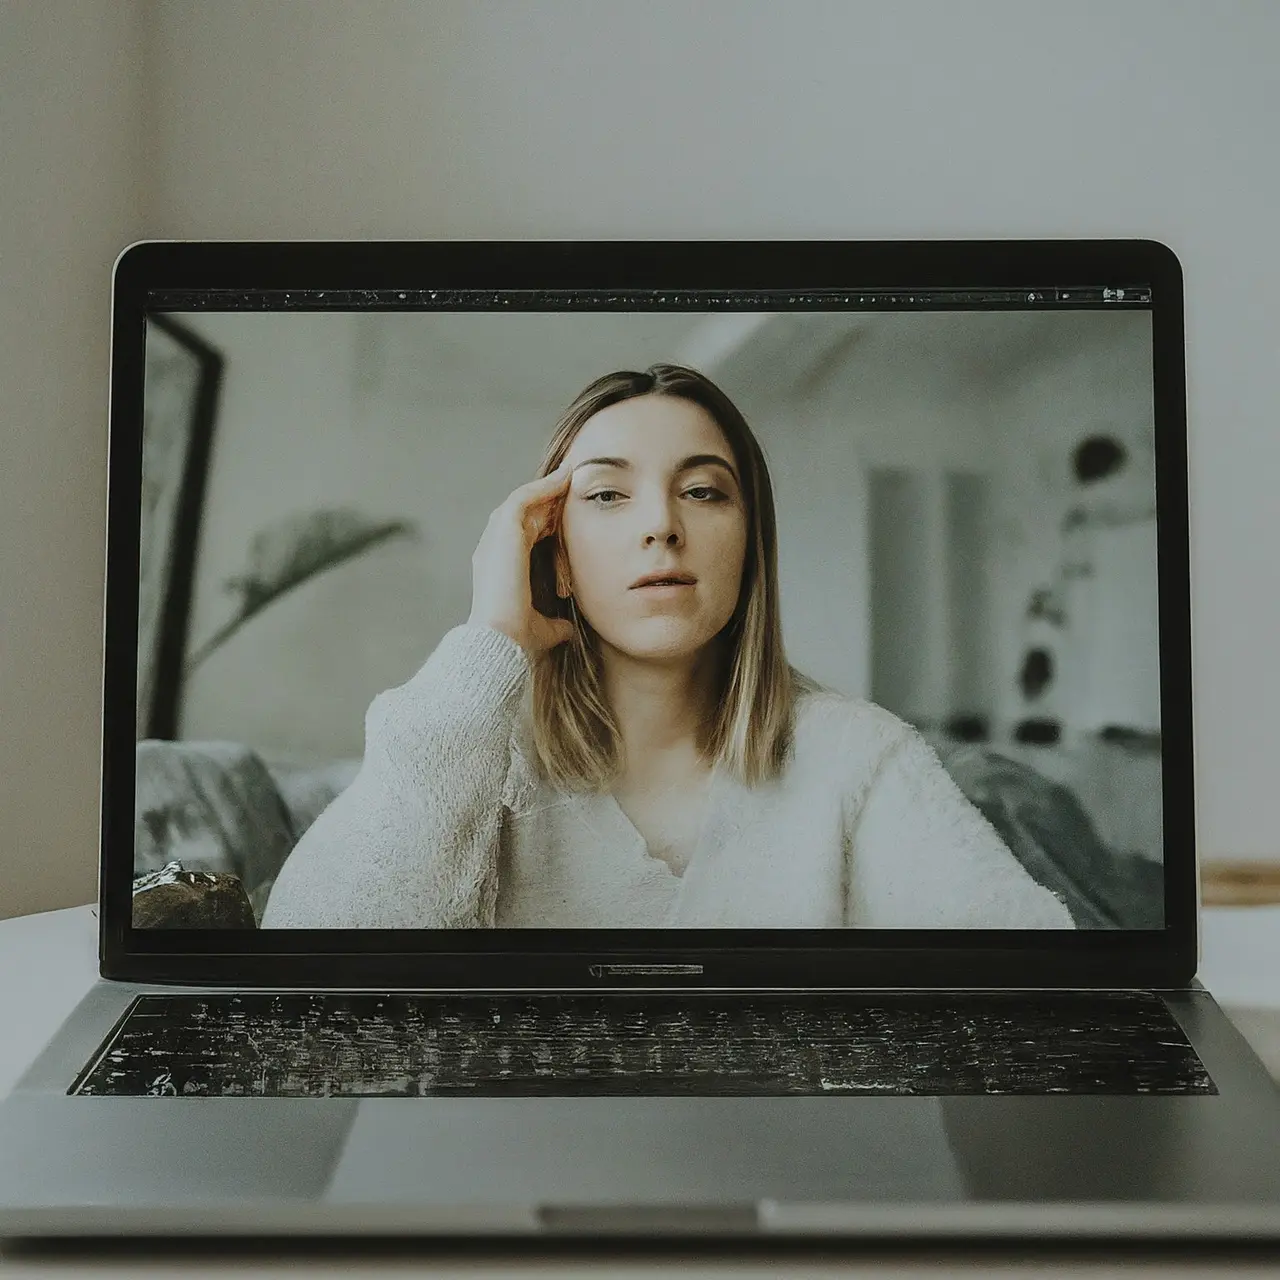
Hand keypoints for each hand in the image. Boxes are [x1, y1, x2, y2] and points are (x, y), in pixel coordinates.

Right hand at [467, 460, 576, 654]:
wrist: (502, 642)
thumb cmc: (517, 640)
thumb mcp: (543, 628)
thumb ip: (554, 624)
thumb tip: (568, 629)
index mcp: (499, 569)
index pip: (522, 536)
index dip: (544, 521)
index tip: (566, 512)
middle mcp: (492, 551)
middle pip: (520, 514)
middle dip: (546, 498)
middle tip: (571, 484)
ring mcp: (494, 540)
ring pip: (521, 502)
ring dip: (545, 488)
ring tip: (568, 475)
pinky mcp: (503, 533)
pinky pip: (523, 499)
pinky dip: (542, 487)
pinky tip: (562, 478)